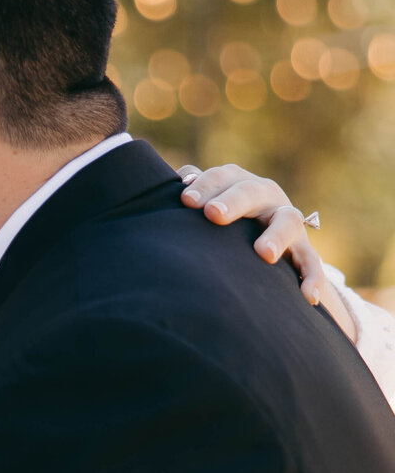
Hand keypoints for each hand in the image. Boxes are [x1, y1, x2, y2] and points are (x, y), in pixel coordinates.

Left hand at [179, 162, 356, 342]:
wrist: (259, 251)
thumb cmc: (220, 226)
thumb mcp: (205, 207)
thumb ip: (188, 196)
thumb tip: (161, 189)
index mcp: (239, 184)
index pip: (222, 177)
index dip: (205, 186)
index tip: (185, 201)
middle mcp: (266, 198)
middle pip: (251, 192)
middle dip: (233, 201)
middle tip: (213, 214)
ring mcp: (287, 224)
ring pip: (288, 221)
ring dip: (277, 235)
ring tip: (263, 253)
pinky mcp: (303, 251)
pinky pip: (310, 263)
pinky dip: (311, 277)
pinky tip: (308, 295)